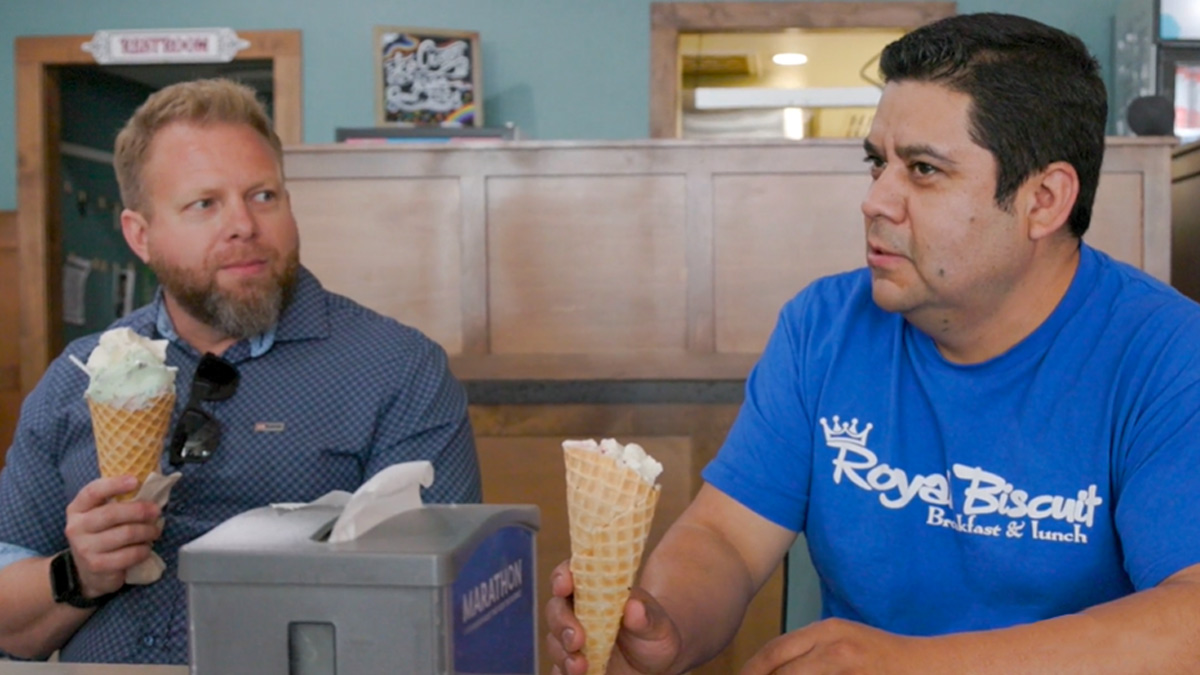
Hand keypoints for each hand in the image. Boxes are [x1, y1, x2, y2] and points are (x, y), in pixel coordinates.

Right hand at [63, 476, 162, 598]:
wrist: (89, 571)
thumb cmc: (102, 535)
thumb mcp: (101, 515)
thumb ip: (117, 501)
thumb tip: (148, 487)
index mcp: (77, 509)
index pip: (93, 492)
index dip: (114, 484)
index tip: (135, 480)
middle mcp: (76, 527)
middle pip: (112, 513)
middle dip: (140, 510)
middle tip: (156, 511)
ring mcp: (84, 548)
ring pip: (125, 534)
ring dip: (147, 531)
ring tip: (154, 531)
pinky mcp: (97, 565)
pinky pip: (128, 555)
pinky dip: (143, 550)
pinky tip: (146, 548)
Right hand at [545, 559, 682, 673]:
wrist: (656, 667)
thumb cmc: (655, 636)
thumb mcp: (658, 625)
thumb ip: (646, 616)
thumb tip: (633, 607)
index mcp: (597, 590)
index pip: (572, 574)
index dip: (563, 576)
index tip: (564, 586)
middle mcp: (579, 613)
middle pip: (556, 609)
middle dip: (561, 622)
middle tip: (576, 639)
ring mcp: (572, 641)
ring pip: (554, 642)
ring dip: (562, 654)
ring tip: (580, 666)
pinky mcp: (571, 666)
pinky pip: (558, 670)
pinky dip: (563, 673)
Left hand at [739, 618, 915, 674]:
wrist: (932, 668)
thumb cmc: (884, 659)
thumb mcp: (845, 643)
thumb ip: (810, 653)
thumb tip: (770, 669)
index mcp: (828, 631)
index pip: (775, 651)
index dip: (752, 671)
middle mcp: (835, 648)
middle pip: (782, 672)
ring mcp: (849, 670)